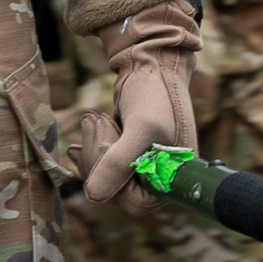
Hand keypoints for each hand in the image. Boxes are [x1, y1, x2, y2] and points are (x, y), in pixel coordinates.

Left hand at [72, 0, 200, 214]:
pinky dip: (92, 146)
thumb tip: (92, 196)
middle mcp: (162, 178)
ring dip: (92, 148)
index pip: (132, 201)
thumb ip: (117, 163)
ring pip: (106, 176)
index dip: (111, 176)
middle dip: (97, 157)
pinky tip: (88, 127)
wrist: (154, 60)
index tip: (106, 141)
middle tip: (94, 120)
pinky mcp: (132, 153)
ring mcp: (146, 167)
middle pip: (115, 189)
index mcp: (174, 179)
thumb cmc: (155, 92)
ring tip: (92, 118)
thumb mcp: (139, 128)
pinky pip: (104, 163)